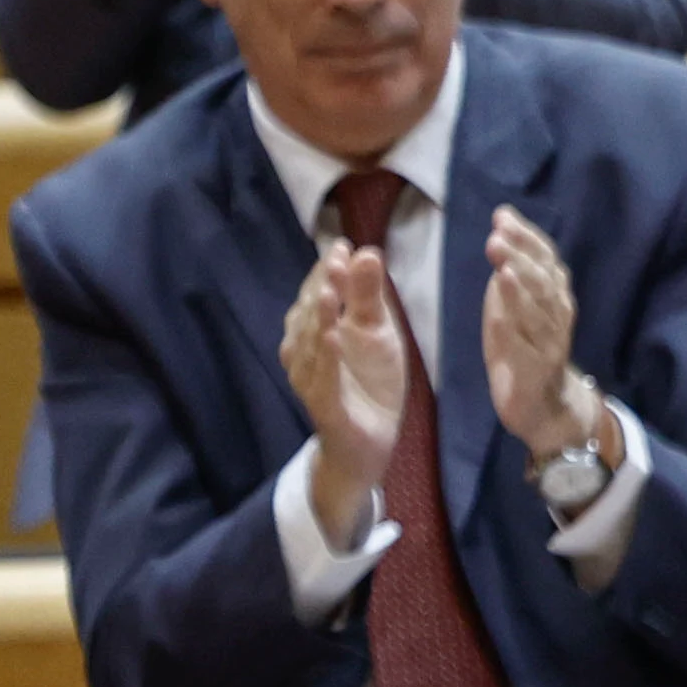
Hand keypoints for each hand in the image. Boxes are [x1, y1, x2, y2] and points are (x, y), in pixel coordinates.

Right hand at [281, 241, 406, 547]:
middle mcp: (307, 349)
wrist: (368, 442)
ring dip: (320, 317)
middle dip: (324, 285)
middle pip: (312, 312)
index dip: (329, 269)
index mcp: (320, 326)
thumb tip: (366, 251)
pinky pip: (323, 380)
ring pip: (312, 344)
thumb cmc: (369, 380)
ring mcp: (312, 377)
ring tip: (331, 292)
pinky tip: (333, 338)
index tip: (343, 245)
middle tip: (336, 260)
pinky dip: (326, 359)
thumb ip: (371, 295)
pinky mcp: (324, 406)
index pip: (321, 290)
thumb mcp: (379, 332)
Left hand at [481, 207, 605, 466]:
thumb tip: (500, 231)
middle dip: (521, 258)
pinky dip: (513, 333)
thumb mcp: (517, 305)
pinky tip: (499, 318)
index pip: (546, 260)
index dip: (526, 237)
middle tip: (496, 238)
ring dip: (520, 291)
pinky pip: (525, 351)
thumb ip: (512, 272)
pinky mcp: (536, 373)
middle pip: (543, 283)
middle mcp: (557, 316)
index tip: (503, 216)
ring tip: (503, 269)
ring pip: (538, 314)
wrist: (544, 405)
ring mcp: (549, 346)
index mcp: (554, 296)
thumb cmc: (526, 347)